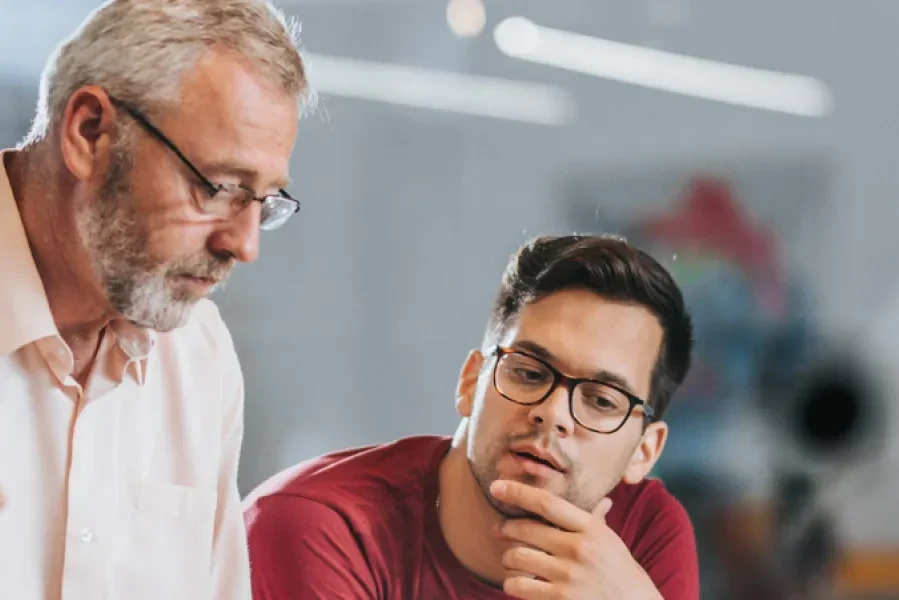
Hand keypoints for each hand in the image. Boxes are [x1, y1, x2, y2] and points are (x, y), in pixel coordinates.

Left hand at [490, 480, 661, 599]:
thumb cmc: (620, 574)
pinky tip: (517, 581)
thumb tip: (601, 500)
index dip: (518, 492)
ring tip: (510, 559)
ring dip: (507, 558)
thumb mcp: (610, 543)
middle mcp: (579, 550)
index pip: (547, 503)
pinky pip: (518, 585)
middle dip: (504, 528)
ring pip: (516, 557)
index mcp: (591, 529)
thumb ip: (595, 522)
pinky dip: (511, 583)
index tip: (496, 486)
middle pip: (525, 529)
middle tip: (498, 529)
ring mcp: (568, 577)